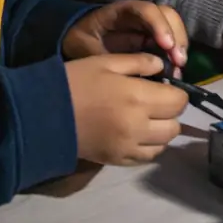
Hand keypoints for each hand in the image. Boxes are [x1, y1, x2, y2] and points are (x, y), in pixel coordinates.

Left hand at [62, 0, 187, 73]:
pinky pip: (170, 42)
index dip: (159, 25)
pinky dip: (175, 55)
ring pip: (173, 27)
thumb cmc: (82, 39)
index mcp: (122, 11)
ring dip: (180, 46)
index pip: (146, 10)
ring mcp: (149, 25)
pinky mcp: (152, 39)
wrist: (79, 38)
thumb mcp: (86, 47)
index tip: (166, 46)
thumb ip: (103, 57)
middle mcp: (140, 15)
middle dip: (176, 36)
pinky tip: (175, 72)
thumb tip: (123, 74)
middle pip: (167, 15)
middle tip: (179, 61)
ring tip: (179, 69)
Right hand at [65, 53, 188, 164]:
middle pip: (175, 125)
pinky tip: (136, 133)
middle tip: (155, 102)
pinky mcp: (118, 161)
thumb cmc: (75, 82)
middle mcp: (139, 126)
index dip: (176, 93)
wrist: (43, 115)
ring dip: (161, 130)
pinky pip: (147, 157)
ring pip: (164, 144)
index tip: (165, 87)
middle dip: (170, 113)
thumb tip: (163, 67)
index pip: (179, 101)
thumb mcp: (106, 62)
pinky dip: (149, 146)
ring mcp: (129, 147)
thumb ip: (139, 62)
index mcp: (138, 98)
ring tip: (146, 118)